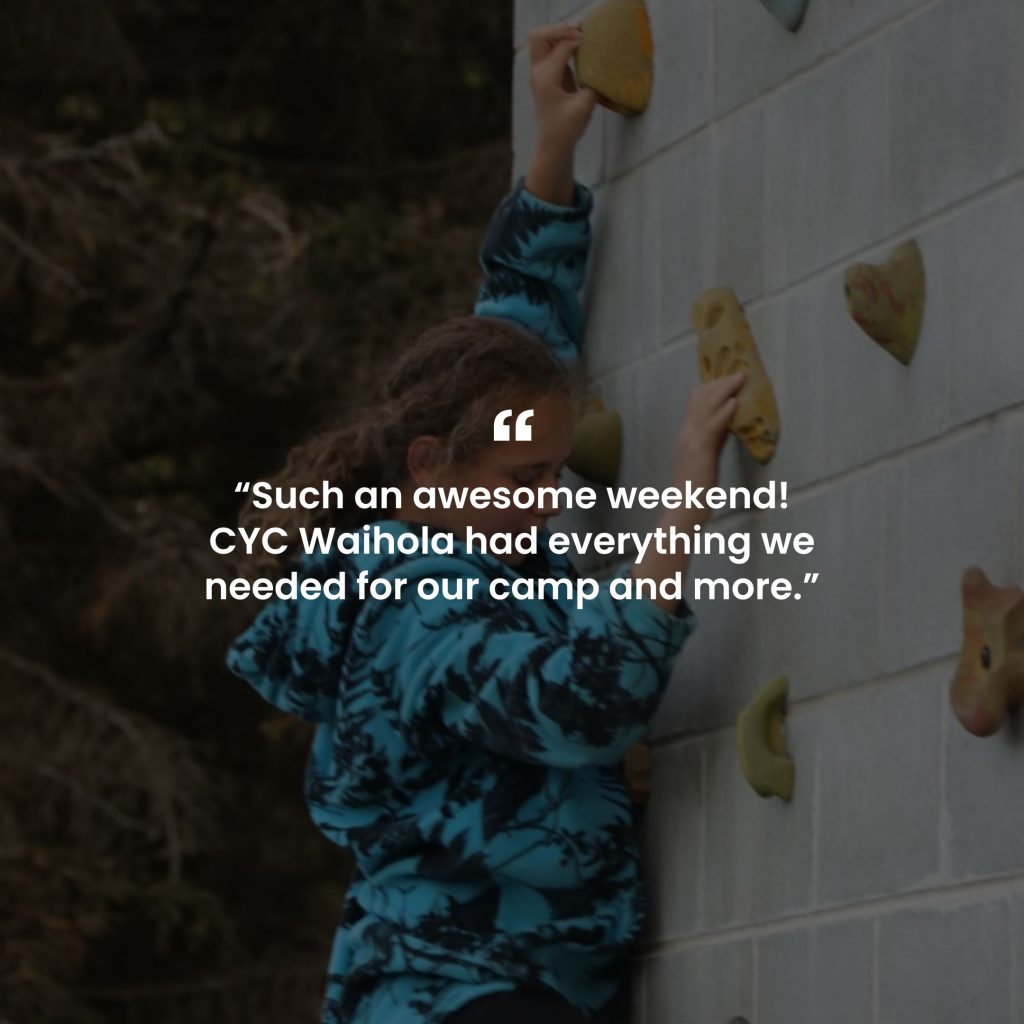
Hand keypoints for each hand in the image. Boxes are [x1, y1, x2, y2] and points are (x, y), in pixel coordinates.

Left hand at [528, 23, 597, 151]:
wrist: (552, 145)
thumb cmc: (567, 128)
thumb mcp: (585, 105)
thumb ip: (594, 82)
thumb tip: (603, 65)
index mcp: (546, 78)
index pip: (562, 47)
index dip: (578, 40)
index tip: (593, 44)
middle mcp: (539, 72)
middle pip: (541, 36)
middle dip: (560, 30)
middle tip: (580, 34)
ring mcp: (540, 73)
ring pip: (543, 41)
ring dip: (560, 35)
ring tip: (580, 38)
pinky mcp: (547, 76)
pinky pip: (550, 50)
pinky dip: (562, 45)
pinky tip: (579, 48)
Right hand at [673, 372, 745, 517]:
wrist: (683, 509)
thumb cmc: (694, 491)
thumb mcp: (705, 460)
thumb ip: (714, 442)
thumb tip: (727, 425)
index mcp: (687, 435)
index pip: (696, 402)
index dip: (713, 387)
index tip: (729, 378)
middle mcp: (687, 433)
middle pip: (701, 398)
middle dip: (721, 383)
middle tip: (739, 373)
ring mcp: (691, 440)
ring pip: (706, 406)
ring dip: (725, 390)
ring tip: (740, 379)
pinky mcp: (699, 451)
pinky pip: (711, 426)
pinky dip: (723, 412)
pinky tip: (734, 403)